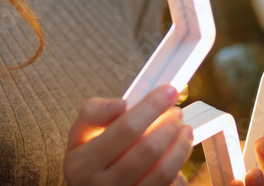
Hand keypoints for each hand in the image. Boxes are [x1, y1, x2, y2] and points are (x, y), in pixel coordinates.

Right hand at [64, 84, 194, 185]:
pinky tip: (176, 155)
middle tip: (177, 112)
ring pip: (163, 172)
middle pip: (148, 150)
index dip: (152, 106)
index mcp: (84, 163)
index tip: (168, 91)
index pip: (126, 128)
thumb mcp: (79, 134)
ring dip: (180, 146)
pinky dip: (178, 170)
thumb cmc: (87, 160)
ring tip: (184, 130)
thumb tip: (122, 104)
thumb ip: (94, 112)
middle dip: (170, 125)